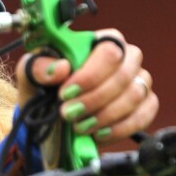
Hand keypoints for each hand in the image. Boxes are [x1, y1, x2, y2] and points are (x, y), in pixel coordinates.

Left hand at [16, 29, 157, 143]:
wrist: (49, 120)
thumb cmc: (45, 88)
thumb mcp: (31, 74)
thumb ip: (40, 67)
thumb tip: (61, 68)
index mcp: (100, 42)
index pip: (109, 50)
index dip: (90, 75)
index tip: (66, 93)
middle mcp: (125, 59)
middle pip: (124, 74)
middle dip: (95, 99)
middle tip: (69, 114)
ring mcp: (138, 82)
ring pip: (134, 96)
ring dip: (105, 115)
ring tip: (80, 126)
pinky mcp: (144, 106)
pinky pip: (144, 114)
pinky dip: (121, 128)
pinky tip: (99, 133)